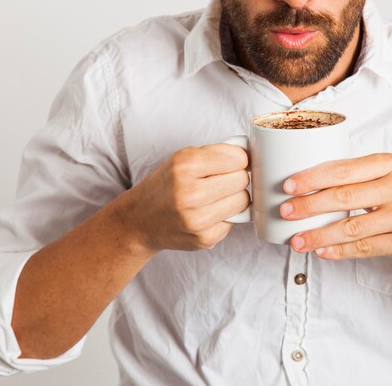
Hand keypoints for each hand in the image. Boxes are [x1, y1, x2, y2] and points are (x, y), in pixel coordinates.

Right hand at [121, 144, 249, 253]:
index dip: (237, 159)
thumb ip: (216, 153)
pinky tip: (207, 214)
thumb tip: (251, 155)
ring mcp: (197, 219)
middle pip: (242, 179)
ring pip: (243, 201)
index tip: (230, 163)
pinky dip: (225, 216)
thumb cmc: (166, 185)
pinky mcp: (204, 238)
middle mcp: (190, 193)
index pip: (238, 158)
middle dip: (235, 178)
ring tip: (213, 197)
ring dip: (233, 197)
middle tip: (219, 181)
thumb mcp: (182, 158)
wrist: (140, 221)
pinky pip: (234, 221)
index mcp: (185, 166)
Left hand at [279, 153, 391, 269]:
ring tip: (297, 241)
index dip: (312, 177)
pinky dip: (339, 251)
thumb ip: (360, 178)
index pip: (343, 169)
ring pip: (350, 226)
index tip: (287, 185)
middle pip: (343, 196)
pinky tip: (321, 251)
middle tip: (284, 212)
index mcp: (390, 164)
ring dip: (318, 234)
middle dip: (308, 205)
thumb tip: (310, 186)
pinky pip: (364, 247)